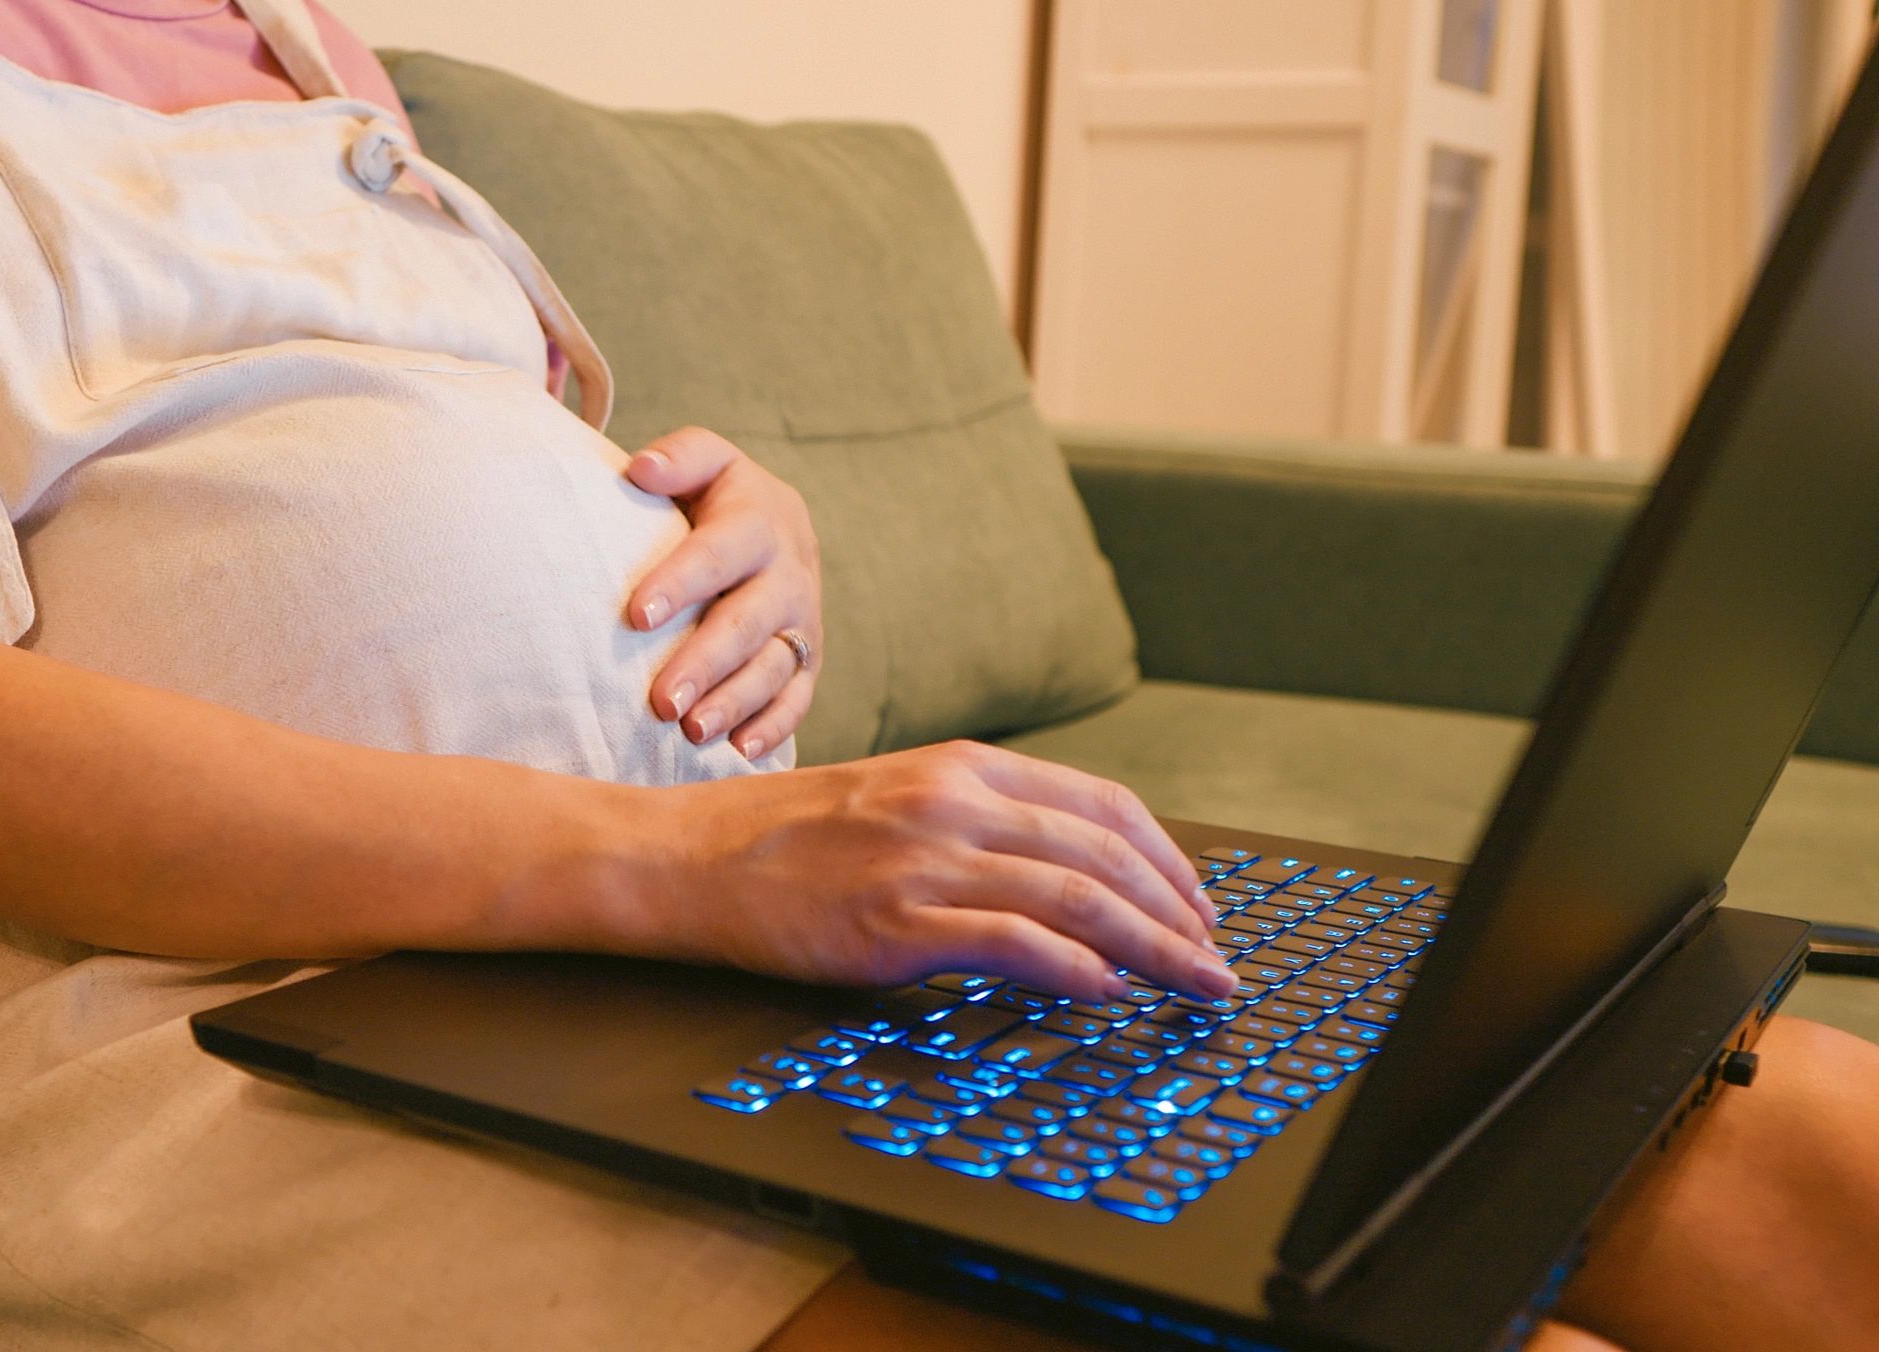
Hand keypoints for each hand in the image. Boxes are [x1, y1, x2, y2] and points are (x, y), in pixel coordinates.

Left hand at [624, 427, 820, 760]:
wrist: (776, 527)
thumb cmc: (717, 499)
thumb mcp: (707, 463)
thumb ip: (680, 458)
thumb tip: (641, 470)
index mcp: (760, 520)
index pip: (719, 551)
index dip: (681, 582)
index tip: (637, 615)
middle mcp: (789, 574)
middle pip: (748, 621)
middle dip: (704, 662)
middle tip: (660, 701)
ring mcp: (802, 623)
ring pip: (774, 667)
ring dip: (734, 702)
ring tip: (691, 732)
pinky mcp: (809, 661)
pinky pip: (798, 699)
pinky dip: (772, 728)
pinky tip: (739, 752)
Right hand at [650, 742, 1233, 1000]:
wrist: (688, 857)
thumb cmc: (783, 839)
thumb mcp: (894, 801)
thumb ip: (977, 825)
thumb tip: (1061, 877)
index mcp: (963, 767)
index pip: (1102, 806)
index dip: (1167, 859)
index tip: (1198, 904)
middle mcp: (956, 802)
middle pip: (1107, 855)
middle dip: (1180, 914)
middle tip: (1218, 963)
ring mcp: (927, 859)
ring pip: (1078, 898)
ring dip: (1155, 948)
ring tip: (1195, 986)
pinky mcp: (896, 920)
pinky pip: (1014, 943)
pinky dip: (1076, 970)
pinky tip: (1107, 993)